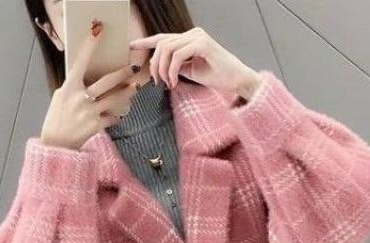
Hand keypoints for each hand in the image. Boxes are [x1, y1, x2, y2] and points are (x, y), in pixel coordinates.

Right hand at [40, 19, 141, 149]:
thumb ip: (74, 86)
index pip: (80, 62)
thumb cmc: (58, 118)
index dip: (89, 46)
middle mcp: (80, 98)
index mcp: (69, 87)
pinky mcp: (96, 126)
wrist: (57, 143)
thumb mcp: (61, 97)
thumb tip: (88, 77)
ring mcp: (89, 112)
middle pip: (107, 82)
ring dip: (127, 93)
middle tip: (134, 67)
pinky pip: (112, 118)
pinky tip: (118, 114)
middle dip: (123, 74)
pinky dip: (115, 116)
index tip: (97, 31)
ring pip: (114, 99)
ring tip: (135, 87)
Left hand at [129, 26, 261, 99]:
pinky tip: (174, 82)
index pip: (163, 38)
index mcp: (189, 39)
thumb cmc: (217, 76)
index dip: (146, 41)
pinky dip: (172, 70)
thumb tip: (160, 67)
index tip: (132, 46)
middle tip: (157, 82)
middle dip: (154, 64)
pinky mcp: (203, 44)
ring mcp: (198, 37)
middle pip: (162, 44)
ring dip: (162, 69)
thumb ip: (176, 65)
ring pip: (167, 49)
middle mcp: (193, 33)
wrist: (237, 80)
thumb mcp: (190, 71)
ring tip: (167, 83)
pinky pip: (177, 55)